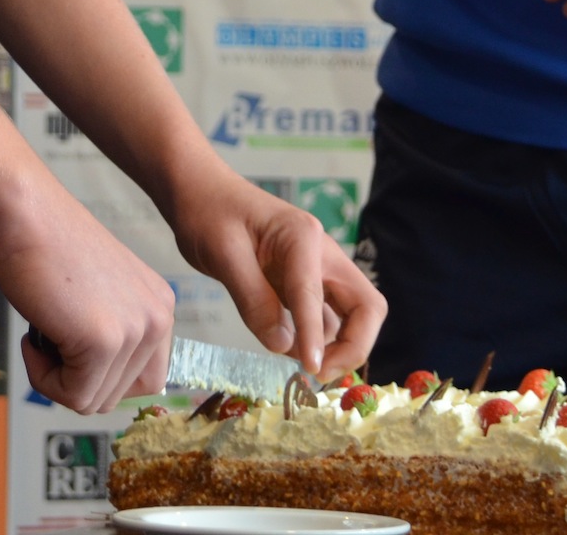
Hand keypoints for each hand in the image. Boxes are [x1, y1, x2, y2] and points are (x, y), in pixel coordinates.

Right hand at [0, 177, 175, 413]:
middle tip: (51, 337)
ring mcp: (135, 330)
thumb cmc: (46, 249)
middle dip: (75, 378)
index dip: (100, 376)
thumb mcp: (100, 297)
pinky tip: (34, 336)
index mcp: (161, 306)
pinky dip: (43, 378)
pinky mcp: (104, 342)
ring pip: (93, 401)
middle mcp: (159, 318)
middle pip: (118, 395)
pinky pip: (73, 397)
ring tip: (43, 331)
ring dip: (56, 377)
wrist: (23, 214)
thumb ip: (114, 334)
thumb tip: (103, 387)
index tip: (72, 347)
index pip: (145, 381)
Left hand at [164, 160, 383, 381]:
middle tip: (318, 374)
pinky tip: (290, 351)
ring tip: (302, 373)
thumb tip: (283, 347)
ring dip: (337, 347)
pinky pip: (323, 317)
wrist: (200, 193)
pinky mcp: (304, 283)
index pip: (318, 296)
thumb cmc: (208, 214)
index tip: (310, 371)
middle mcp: (321, 254)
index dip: (316, 337)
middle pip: (365, 306)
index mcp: (303, 238)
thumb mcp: (223, 255)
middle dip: (353, 346)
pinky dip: (315, 340)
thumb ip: (253, 301)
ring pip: (350, 315)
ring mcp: (316, 269)